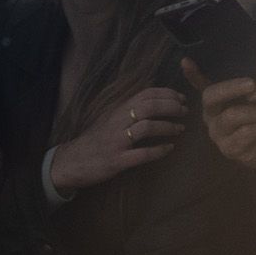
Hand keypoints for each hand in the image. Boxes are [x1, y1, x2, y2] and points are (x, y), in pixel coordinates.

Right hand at [47, 88, 187, 193]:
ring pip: (146, 128)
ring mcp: (116, 141)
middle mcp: (117, 122)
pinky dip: (158, 151)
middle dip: (170, 107)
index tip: (181, 97)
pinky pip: (141, 154)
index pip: (145, 94)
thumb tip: (154, 101)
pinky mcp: (116, 160)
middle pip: (148, 107)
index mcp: (117, 110)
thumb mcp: (110, 119)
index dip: (166, 93)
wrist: (70, 162)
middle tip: (185, 111)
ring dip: (167, 127)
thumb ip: (128, 110)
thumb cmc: (95, 140)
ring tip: (180, 129)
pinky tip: (169, 149)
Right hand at [198, 70, 255, 168]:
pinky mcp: (229, 149)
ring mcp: (218, 134)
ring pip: (231, 116)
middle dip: (231, 88)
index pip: (202, 86)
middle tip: (253, 84)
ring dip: (255, 111)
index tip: (185, 60)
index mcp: (215, 102)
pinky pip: (242, 134)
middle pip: (210, 97)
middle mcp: (211, 117)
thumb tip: (240, 65)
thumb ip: (248, 84)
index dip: (193, 75)